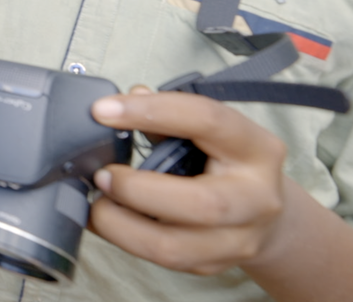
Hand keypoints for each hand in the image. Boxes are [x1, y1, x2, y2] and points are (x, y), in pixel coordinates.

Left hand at [88, 89, 287, 274]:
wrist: (265, 216)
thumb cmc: (226, 163)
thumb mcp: (210, 132)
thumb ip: (168, 115)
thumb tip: (126, 99)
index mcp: (257, 148)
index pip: (206, 120)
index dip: (151, 111)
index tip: (102, 111)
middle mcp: (256, 197)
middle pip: (201, 203)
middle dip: (138, 190)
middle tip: (102, 173)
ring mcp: (239, 239)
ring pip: (175, 245)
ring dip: (123, 224)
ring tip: (98, 203)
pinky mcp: (214, 264)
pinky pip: (163, 259)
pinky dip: (124, 239)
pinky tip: (104, 220)